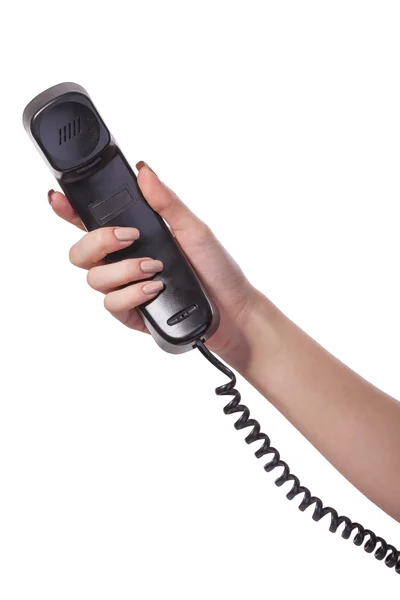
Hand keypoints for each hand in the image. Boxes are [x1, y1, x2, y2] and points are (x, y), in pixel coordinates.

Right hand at [48, 162, 260, 370]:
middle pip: (81, 252)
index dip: (69, 210)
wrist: (232, 310)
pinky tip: (154, 289)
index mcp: (136, 235)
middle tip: (129, 237)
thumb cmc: (217, 268)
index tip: (57, 198)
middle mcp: (125, 261)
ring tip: (154, 267)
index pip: (92, 221)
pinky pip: (111, 304)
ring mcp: (126, 287)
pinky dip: (131, 294)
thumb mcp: (195, 229)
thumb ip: (167, 203)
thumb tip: (145, 172)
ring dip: (123, 270)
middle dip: (97, 241)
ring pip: (93, 279)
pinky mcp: (132, 313)